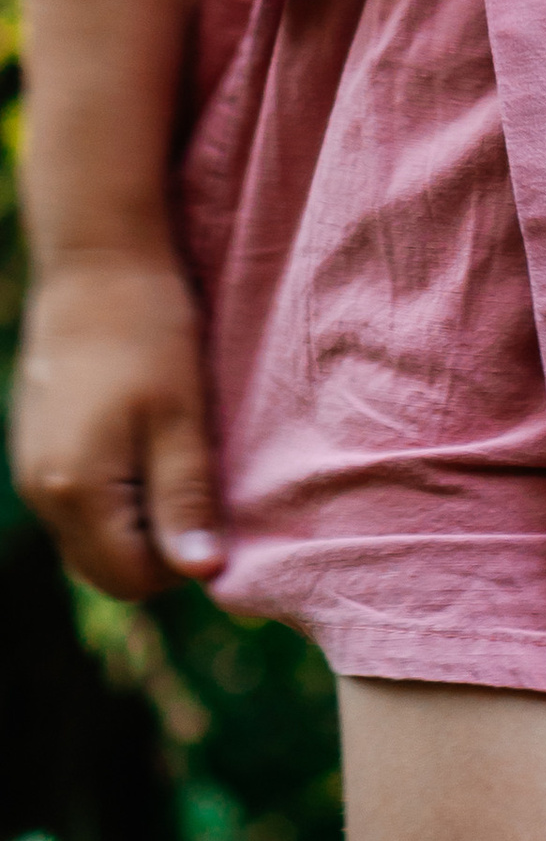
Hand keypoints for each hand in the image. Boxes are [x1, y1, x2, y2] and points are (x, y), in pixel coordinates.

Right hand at [12, 251, 223, 599]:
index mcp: (77, 491)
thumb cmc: (150, 330)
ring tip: (176, 466)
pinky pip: (73, 505)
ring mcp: (31, 471)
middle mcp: (42, 493)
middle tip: (203, 494)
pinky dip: (111, 500)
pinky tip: (144, 450)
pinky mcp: (33, 447)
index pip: (131, 578)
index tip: (220, 518)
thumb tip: (203, 573)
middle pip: (103, 569)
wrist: (96, 262)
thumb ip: (186, 498)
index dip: (182, 564)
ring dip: (133, 525)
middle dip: (156, 550)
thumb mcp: (182, 415)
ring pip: (87, 539)